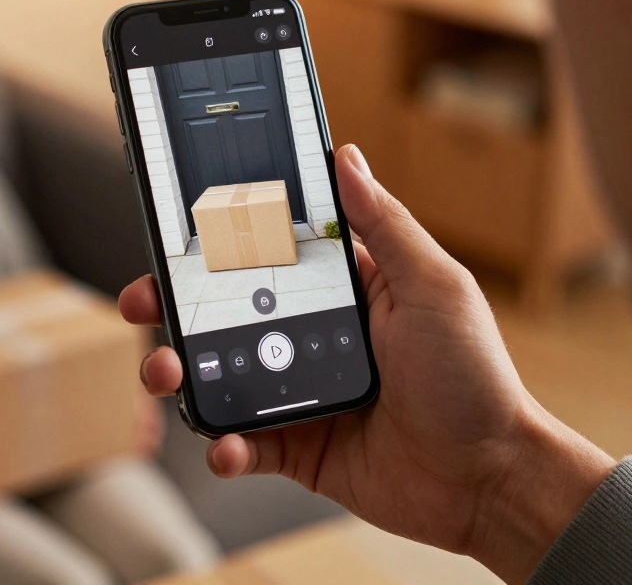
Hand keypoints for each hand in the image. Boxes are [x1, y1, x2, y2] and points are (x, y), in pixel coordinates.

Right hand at [121, 144, 615, 583]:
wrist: (488, 476)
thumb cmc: (473, 375)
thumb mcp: (433, 285)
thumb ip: (384, 224)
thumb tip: (345, 156)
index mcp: (339, 292)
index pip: (263, 256)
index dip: (215, 242)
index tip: (175, 232)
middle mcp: (310, 338)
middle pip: (222, 313)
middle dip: (171, 306)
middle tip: (143, 304)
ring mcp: (297, 394)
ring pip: (217, 376)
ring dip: (179, 372)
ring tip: (166, 373)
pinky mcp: (296, 449)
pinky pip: (241, 444)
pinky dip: (222, 445)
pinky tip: (226, 445)